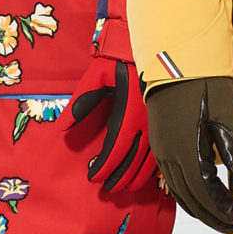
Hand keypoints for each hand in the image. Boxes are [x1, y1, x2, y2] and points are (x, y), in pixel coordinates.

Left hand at [64, 58, 154, 191]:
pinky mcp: (169, 121)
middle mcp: (148, 122)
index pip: (115, 149)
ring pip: (151, 158)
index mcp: (129, 113)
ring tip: (127, 187)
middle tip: (109, 188)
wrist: (154, 45)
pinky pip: (163, 149)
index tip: (94, 177)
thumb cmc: (123, 60)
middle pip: (134, 159)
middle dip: (120, 176)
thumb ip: (80, 103)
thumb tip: (62, 126)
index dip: (104, 166)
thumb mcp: (96, 77)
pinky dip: (155, 165)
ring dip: (138, 175)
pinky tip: (148, 173)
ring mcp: (162, 123)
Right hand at [146, 76, 232, 233]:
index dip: (222, 210)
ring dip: (197, 208)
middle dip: (211, 216)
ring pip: (177, 191)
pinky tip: (198, 198)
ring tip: (217, 218)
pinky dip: (185, 195)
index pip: (205, 192)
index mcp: (186, 149)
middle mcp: (169, 155)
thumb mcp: (228, 113)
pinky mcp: (159, 144)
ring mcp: (161, 150)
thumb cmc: (205, 84)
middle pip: (190, 198)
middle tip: (231, 226)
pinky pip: (171, 179)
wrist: (176, 62)